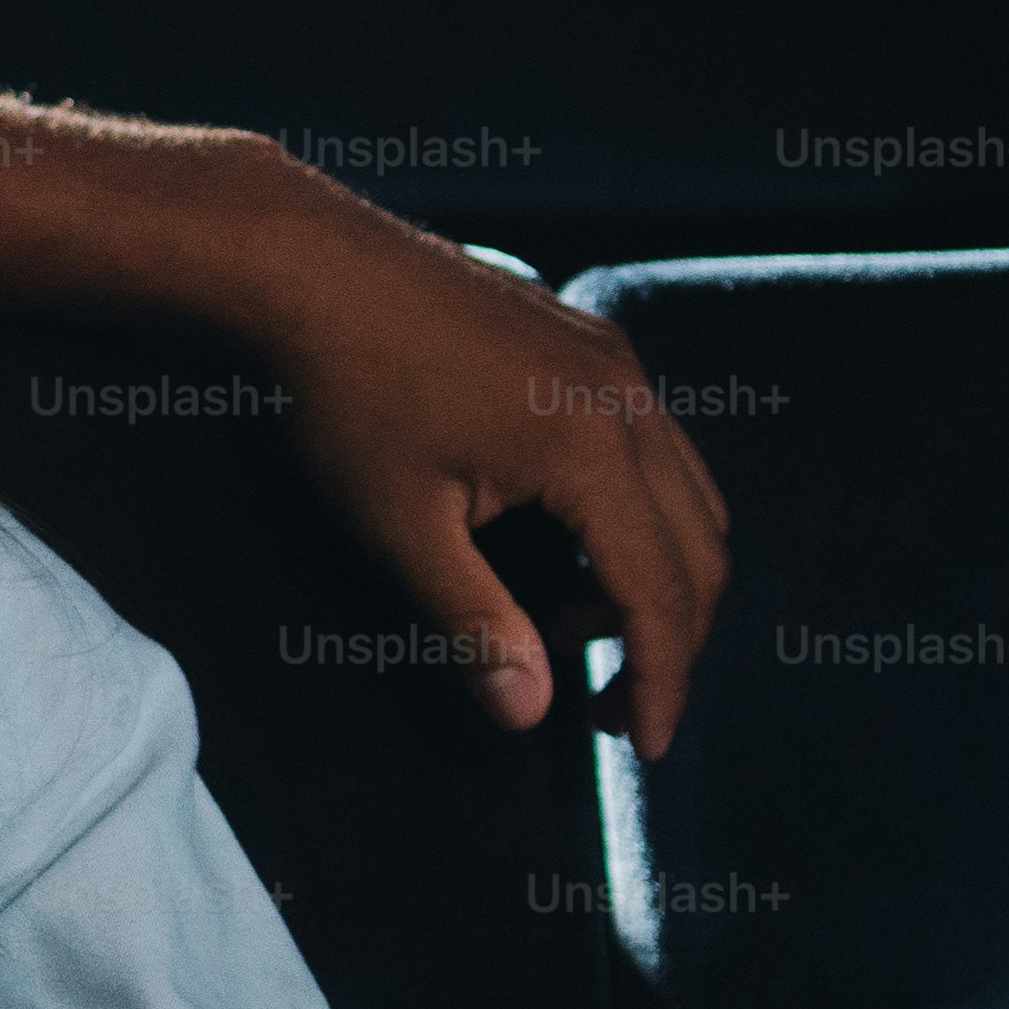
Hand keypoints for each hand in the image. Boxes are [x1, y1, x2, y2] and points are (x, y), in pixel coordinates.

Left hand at [243, 189, 730, 752]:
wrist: (309, 264)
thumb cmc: (342, 394)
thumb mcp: (399, 523)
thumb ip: (473, 620)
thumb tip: (529, 715)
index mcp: (592, 450)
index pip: (662, 594)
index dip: (662, 679)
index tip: (643, 745)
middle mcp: (629, 401)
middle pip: (700, 550)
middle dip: (667, 638)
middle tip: (605, 701)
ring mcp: (617, 364)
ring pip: (688, 498)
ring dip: (650, 575)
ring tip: (561, 623)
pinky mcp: (593, 346)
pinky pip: (654, 449)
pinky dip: (632, 515)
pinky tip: (557, 546)